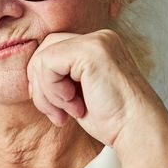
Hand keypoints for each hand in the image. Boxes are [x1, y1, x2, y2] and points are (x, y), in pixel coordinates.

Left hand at [25, 29, 167, 148]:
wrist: (137, 130)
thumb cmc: (112, 119)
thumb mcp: (79, 93)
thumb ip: (60, 78)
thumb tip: (31, 75)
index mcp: (98, 46)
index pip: (53, 50)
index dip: (44, 81)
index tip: (56, 109)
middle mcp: (99, 38)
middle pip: (44, 49)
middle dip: (40, 86)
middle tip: (57, 114)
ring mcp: (96, 41)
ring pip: (42, 58)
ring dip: (47, 93)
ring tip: (69, 111)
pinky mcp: (90, 51)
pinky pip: (48, 64)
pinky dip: (53, 90)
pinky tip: (74, 105)